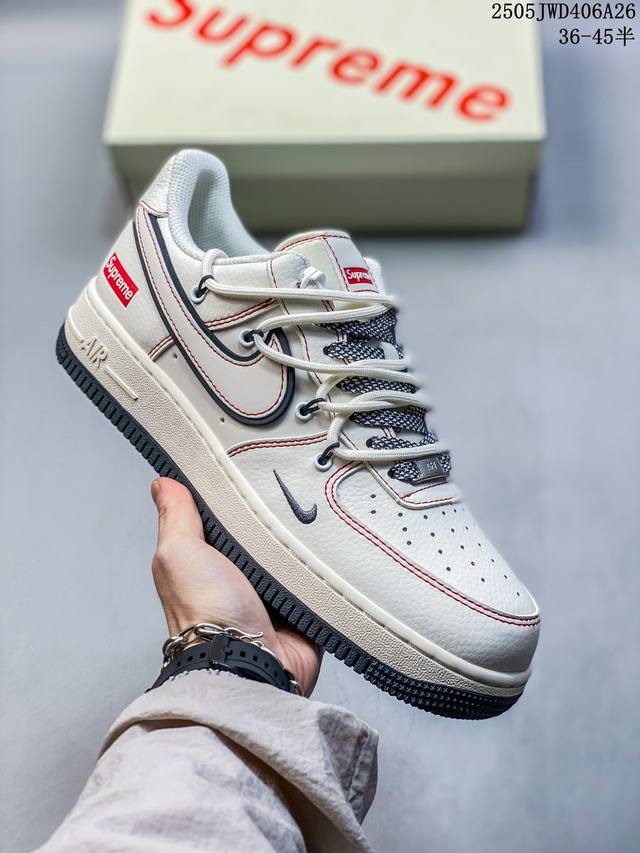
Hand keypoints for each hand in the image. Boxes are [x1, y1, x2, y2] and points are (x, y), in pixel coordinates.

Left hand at [150, 477, 321, 695]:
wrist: (249, 664)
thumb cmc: (206, 614)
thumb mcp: (179, 553)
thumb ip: (176, 518)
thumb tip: (163, 484)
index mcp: (208, 561)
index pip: (223, 517)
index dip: (234, 495)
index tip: (249, 466)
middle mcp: (240, 577)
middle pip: (263, 532)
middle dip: (276, 515)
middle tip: (291, 489)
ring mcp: (274, 594)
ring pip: (295, 553)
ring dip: (303, 541)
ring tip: (316, 514)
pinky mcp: (304, 609)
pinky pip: (321, 578)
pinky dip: (326, 567)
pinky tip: (331, 547)